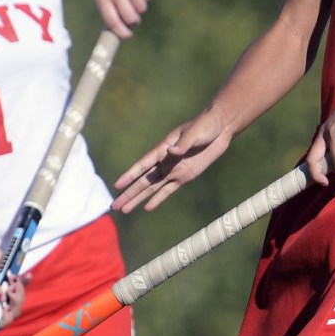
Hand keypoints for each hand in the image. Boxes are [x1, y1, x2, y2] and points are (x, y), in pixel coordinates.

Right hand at [0, 234, 28, 320]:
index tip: (8, 307)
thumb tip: (1, 299)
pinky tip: (28, 275)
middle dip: (16, 301)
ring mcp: (3, 291)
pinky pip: (21, 286)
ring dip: (20, 290)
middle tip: (11, 287)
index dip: (5, 318)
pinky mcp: (9, 281)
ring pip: (18, 299)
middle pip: (12, 311)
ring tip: (13, 278)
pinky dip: (26, 282)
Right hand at [112, 108, 231, 212]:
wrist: (220, 128)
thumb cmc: (206, 125)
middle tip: (114, 206)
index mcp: (163, 149)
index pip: (143, 165)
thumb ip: (183, 143)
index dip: (129, 175)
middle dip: (129, 193)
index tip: (116, 186)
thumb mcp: (195, 133)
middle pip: (143, 181)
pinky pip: (168, 190)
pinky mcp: (184, 176)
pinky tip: (147, 208)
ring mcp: (174, 170)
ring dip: (138, 198)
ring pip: (152, 188)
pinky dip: (158, 199)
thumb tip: (172, 151)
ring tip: (124, 210)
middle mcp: (165, 161)